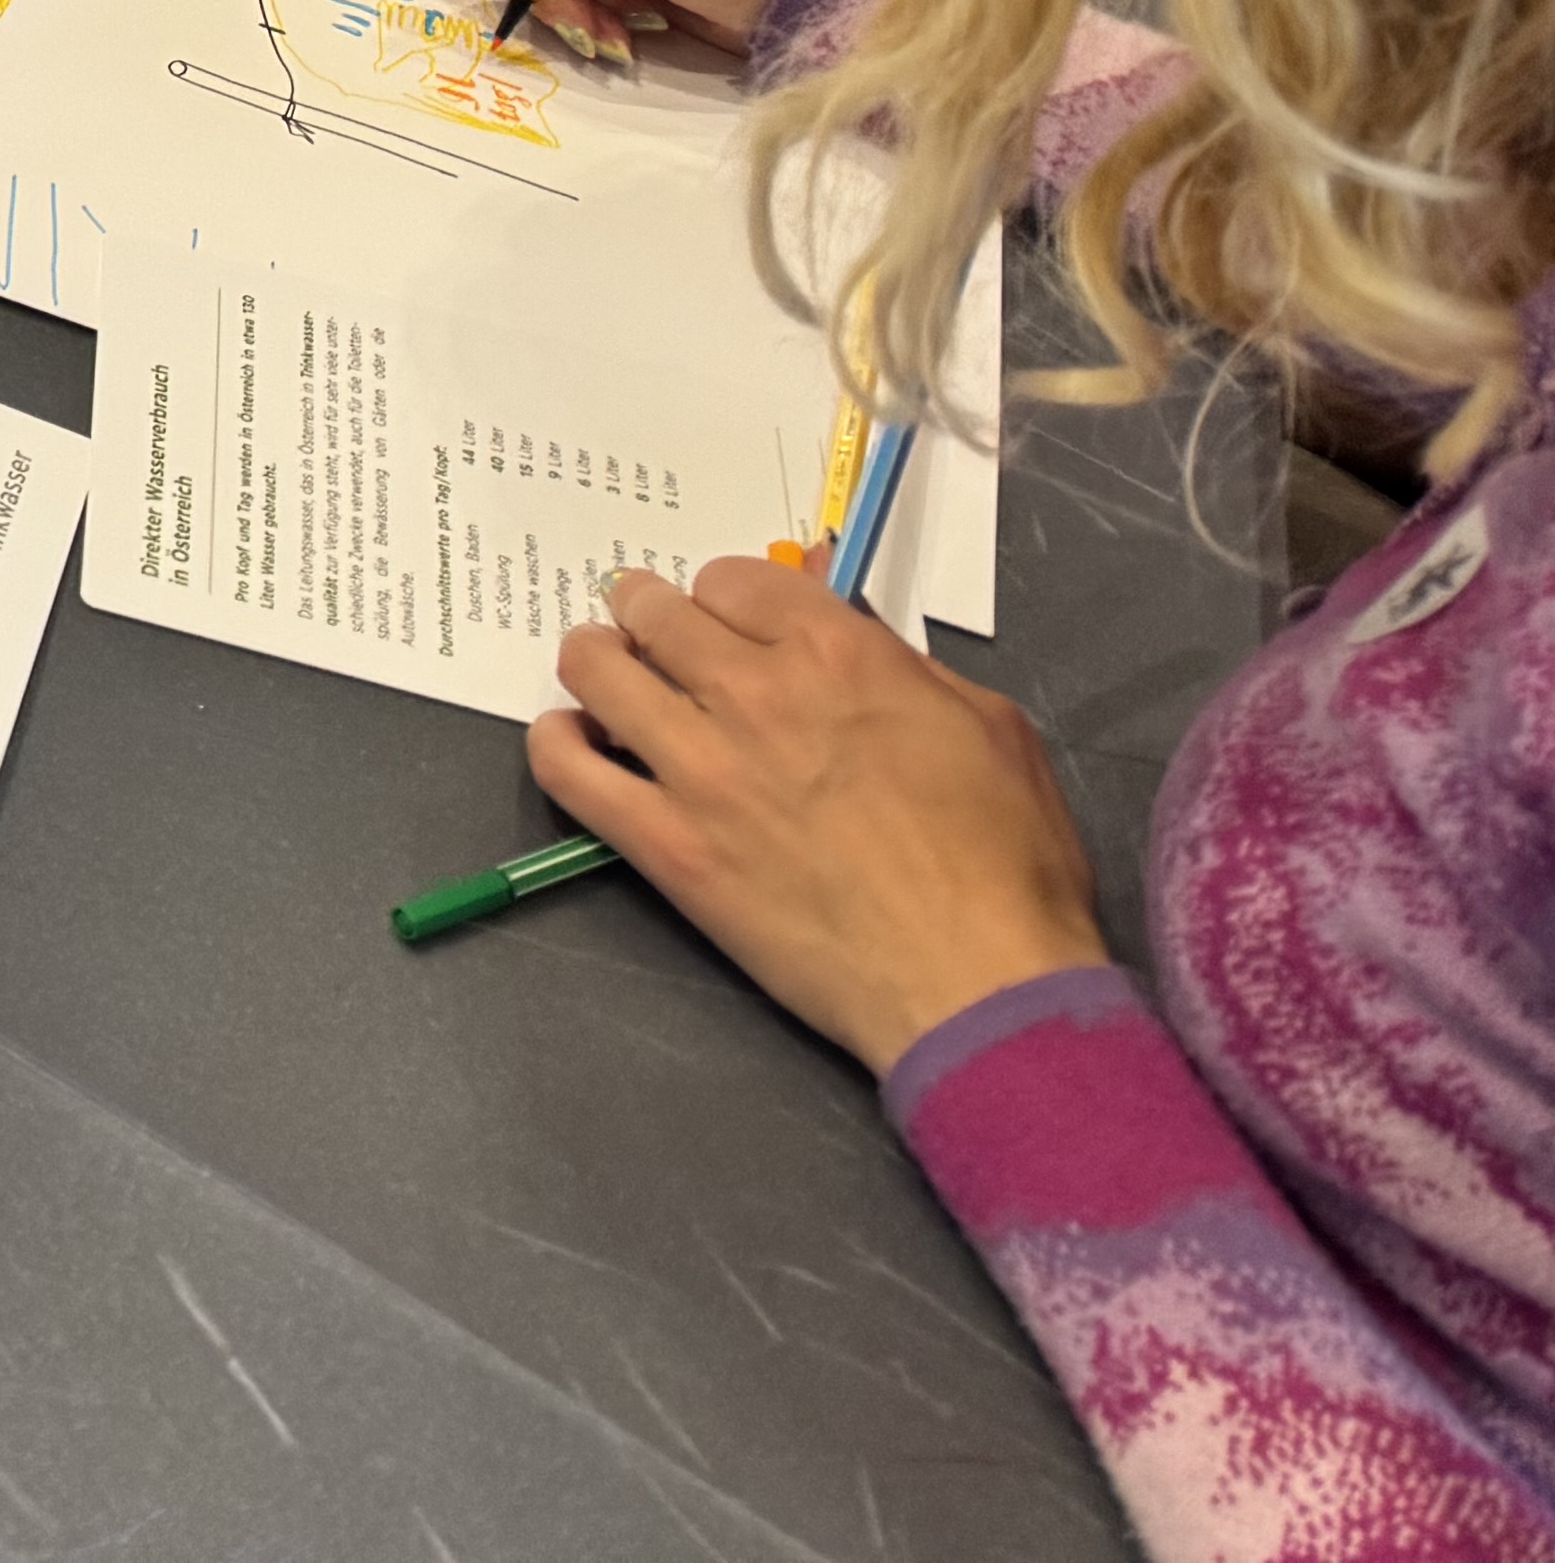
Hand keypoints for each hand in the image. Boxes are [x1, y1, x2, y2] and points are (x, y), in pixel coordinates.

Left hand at [534, 555, 1108, 1072]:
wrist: (977, 982)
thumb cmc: (1007, 862)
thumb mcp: (988, 728)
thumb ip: (905, 670)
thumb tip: (849, 643)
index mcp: (837, 652)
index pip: (733, 580)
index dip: (725, 598)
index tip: (726, 622)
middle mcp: (755, 691)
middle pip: (656, 613)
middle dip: (648, 613)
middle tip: (648, 632)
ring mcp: (700, 767)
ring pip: (598, 670)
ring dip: (598, 660)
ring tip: (605, 671)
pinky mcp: (666, 844)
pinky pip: (568, 772)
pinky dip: (556, 743)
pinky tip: (571, 741)